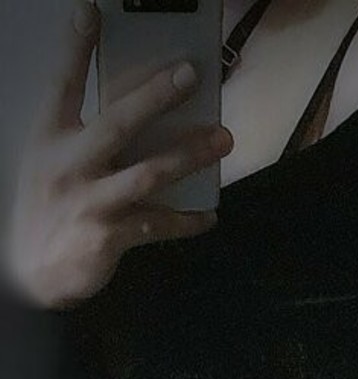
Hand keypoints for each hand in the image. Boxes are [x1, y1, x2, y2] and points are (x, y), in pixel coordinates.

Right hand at [3, 0, 232, 309]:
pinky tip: (209, 216)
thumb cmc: (51, 206)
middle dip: (155, 97)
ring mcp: (89, 201)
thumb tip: (143, 112)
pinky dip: (186, 221)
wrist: (31, 271)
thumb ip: (89, 137)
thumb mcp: (54, 161)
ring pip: (147, 174)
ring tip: (223, 140)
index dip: (75, 46)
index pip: (62, 83)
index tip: (90, 10)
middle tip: (189, 75)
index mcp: (50, 138)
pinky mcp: (108, 237)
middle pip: (116, 123)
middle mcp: (68, 165)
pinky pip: (157, 225)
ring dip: (189, 156)